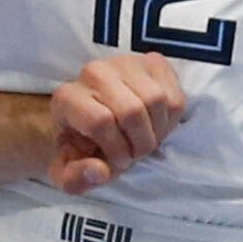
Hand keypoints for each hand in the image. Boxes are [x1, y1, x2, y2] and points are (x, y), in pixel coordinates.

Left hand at [49, 53, 187, 193]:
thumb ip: (76, 179)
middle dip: (140, 143)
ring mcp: (125, 63)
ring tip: (145, 139)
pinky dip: (171, 119)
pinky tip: (156, 125)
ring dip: (157, 131)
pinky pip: (175, 94)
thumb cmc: (81, 148)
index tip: (118, 161)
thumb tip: (99, 172)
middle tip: (135, 153)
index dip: (116, 149)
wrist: (93, 119)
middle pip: (132, 110)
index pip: (100, 121)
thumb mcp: (68, 173)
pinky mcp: (152, 62)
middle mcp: (93, 72)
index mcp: (67, 97)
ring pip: (157, 99)